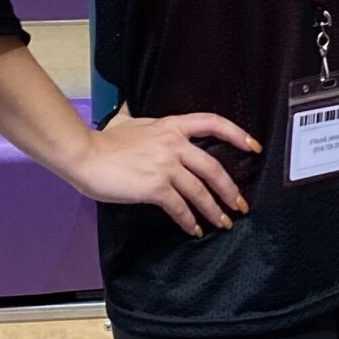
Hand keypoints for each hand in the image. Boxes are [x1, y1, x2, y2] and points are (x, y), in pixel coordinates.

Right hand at [66, 109, 258, 235]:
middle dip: (230, 189)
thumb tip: (130, 109)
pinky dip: (189, 220)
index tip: (254, 147)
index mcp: (171, 126)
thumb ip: (136, 118)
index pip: (212, 123)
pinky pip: (180, 207)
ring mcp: (166, 166)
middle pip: (213, 167)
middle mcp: (173, 144)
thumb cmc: (102, 141)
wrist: (84, 155)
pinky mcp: (155, 187)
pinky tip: (193, 229)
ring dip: (214, 210)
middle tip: (239, 205)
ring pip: (200, 191)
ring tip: (222, 223)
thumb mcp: (126, 121)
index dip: (237, 134)